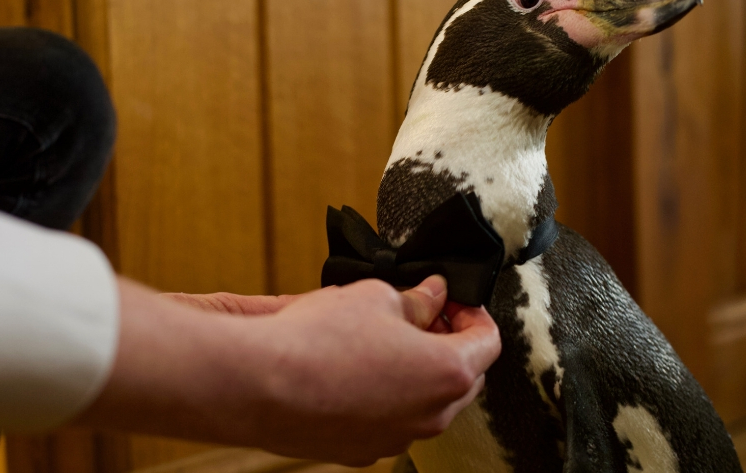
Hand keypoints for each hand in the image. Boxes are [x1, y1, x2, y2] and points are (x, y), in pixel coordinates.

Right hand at [75, 276, 500, 466]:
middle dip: (448, 342)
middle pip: (462, 377)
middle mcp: (430, 415)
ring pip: (426, 402)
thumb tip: (431, 295)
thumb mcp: (376, 297)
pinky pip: (390, 419)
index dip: (471, 312)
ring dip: (417, 370)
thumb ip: (415, 299)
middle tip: (421, 313)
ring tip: (384, 338)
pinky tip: (356, 368)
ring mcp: (397, 439)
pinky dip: (387, 395)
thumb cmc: (318, 338)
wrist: (257, 385)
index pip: (488, 341)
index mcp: (446, 372)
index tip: (451, 299)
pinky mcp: (361, 450)